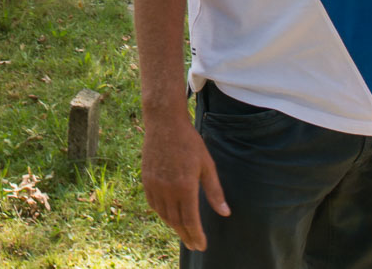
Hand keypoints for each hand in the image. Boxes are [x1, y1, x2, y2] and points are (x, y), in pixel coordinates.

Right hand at [141, 113, 228, 250]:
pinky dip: (162, 214)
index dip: (196, 236)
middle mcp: (168, 189)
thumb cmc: (189, 142)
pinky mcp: (146, 179)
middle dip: (186, 236)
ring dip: (174, 226)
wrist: (164, 124)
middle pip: (177, 221)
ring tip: (184, 233)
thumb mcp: (207, 165)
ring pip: (164, 215)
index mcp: (185, 187)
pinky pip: (153, 204)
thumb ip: (214, 191)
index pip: (190, 220)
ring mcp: (155, 185)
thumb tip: (225, 213)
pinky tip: (169, 216)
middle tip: (194, 245)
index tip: (202, 246)